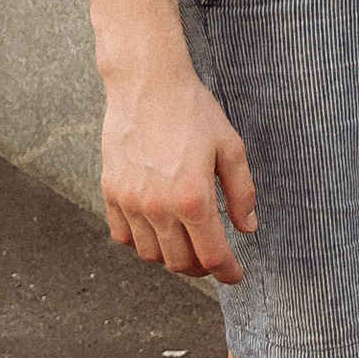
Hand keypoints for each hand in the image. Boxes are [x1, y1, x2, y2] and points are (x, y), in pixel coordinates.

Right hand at [99, 47, 258, 283]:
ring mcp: (130, 202)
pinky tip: (157, 231)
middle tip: (215, 258)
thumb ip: (242, 193)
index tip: (235, 274)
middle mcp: (158, 206)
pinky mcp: (111, 192)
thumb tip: (247, 228)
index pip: (211, 256)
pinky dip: (141, 243)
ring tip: (187, 244)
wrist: (147, 82)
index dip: (227, 271)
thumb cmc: (193, 110)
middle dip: (203, 268)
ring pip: (150, 255)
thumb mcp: (230, 148)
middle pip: (180, 263)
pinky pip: (123, 236)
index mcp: (193, 198)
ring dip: (172, 258)